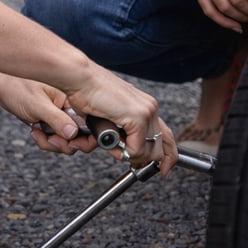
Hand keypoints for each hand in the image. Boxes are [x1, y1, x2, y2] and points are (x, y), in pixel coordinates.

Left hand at [0, 70, 96, 153]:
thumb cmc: (15, 85)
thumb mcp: (36, 104)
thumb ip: (56, 119)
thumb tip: (73, 133)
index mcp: (71, 98)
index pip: (90, 124)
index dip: (85, 138)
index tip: (73, 144)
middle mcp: (69, 105)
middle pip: (80, 135)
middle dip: (65, 142)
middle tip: (50, 140)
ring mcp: (60, 112)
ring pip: (67, 138)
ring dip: (53, 142)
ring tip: (38, 134)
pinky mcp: (51, 118)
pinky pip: (56, 135)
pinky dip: (46, 139)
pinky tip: (35, 131)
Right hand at [62, 63, 177, 175]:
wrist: (80, 78)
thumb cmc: (88, 92)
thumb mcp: (112, 114)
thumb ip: (123, 129)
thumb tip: (126, 148)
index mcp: (146, 105)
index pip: (167, 136)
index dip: (167, 156)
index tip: (162, 169)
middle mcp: (150, 107)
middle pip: (161, 148)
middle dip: (144, 160)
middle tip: (127, 160)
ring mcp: (146, 111)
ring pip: (150, 152)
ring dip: (130, 156)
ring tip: (113, 147)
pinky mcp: (138, 117)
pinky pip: (136, 149)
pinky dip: (123, 153)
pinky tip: (111, 144)